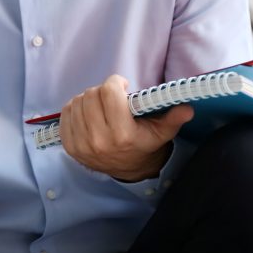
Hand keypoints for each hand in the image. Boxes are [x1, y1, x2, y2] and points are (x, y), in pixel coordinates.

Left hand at [59, 75, 193, 181]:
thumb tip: (187, 108)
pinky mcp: (70, 146)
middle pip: (91, 95)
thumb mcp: (162, 132)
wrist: (127, 169)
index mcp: (123, 134)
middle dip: (102, 91)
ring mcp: (82, 145)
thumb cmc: (144, 143)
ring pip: (77, 102)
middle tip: (111, 97)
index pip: (109, 92)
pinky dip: (75, 108)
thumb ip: (173, 118)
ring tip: (100, 106)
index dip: (115, 83)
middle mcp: (99, 141)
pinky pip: (66, 113)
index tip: (122, 87)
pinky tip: (88, 113)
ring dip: (88, 99)